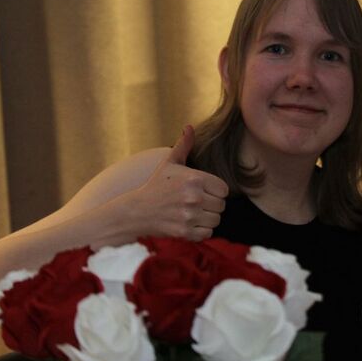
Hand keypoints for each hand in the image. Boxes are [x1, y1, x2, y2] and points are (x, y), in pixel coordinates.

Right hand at [130, 125, 228, 240]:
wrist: (137, 210)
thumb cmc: (156, 185)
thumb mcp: (170, 163)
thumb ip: (183, 145)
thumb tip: (189, 127)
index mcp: (194, 178)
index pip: (224, 189)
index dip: (215, 191)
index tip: (203, 191)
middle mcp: (194, 197)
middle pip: (221, 205)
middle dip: (211, 205)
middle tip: (196, 203)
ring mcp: (189, 215)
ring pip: (216, 220)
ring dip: (207, 218)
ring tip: (193, 213)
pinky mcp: (185, 231)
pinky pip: (207, 233)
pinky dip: (200, 230)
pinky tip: (189, 223)